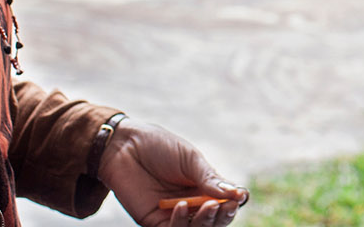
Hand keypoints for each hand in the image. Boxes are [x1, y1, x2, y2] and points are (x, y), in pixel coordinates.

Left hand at [98, 121, 246, 226]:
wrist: (124, 146)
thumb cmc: (159, 147)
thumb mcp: (190, 159)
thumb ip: (210, 179)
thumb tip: (238, 195)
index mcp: (203, 188)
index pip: (224, 206)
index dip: (231, 206)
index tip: (236, 200)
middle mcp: (190, 205)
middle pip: (212, 222)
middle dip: (220, 217)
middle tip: (220, 206)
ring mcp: (172, 215)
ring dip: (204, 223)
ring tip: (206, 207)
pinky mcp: (154, 222)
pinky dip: (179, 223)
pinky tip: (181, 207)